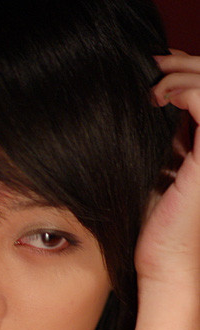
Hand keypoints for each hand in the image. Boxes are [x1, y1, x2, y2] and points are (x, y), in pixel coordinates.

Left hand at [135, 51, 199, 289]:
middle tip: (152, 64)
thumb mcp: (156, 172)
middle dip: (184, 64)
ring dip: (183, 74)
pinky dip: (184, 89)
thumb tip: (146, 105)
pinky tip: (158, 98)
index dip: (185, 71)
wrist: (162, 263)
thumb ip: (162, 140)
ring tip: (153, 87)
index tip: (153, 70)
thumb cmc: (153, 228)